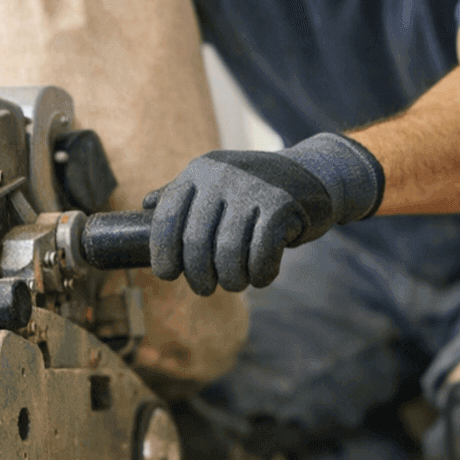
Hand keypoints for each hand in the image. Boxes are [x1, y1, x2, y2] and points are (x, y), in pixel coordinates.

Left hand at [146, 133, 384, 294]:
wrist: (315, 174)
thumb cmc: (256, 188)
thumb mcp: (217, 182)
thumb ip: (182, 194)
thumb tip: (145, 205)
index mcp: (198, 171)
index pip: (166, 219)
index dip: (162, 254)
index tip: (168, 274)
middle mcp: (221, 175)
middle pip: (195, 243)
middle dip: (198, 275)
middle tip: (205, 288)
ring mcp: (252, 187)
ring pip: (227, 254)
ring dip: (231, 280)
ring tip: (237, 283)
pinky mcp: (281, 203)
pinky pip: (261, 254)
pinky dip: (260, 275)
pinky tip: (262, 277)